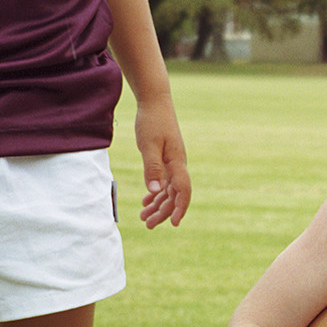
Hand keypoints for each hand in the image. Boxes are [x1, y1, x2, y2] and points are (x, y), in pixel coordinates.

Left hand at [134, 96, 191, 227]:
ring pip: (169, 189)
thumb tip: (156, 192)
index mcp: (176, 162)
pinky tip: (147, 200)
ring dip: (158, 204)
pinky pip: (164, 181)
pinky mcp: (166, 157)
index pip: (183, 190)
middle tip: (148, 224)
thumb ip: (152, 168)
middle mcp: (178, 164)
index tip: (174, 223)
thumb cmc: (151, 121)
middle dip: (163, 211)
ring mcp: (173, 161)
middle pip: (175, 194)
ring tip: (144, 217)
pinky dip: (156, 192)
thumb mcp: (148, 145)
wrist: (155, 102)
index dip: (180, 208)